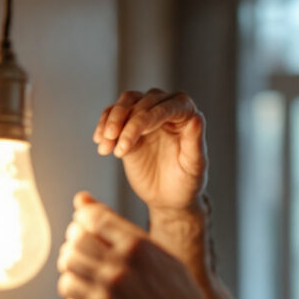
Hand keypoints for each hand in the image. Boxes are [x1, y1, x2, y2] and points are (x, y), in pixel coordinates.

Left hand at [57, 192, 252, 298]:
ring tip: (95, 289)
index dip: (85, 224)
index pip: (89, 219)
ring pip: (65, 279)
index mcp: (138, 248)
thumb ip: (119, 228)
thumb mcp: (162, 257)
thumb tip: (80, 200)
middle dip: (75, 251)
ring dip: (76, 282)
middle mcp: (118, 272)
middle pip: (72, 246)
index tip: (91, 234)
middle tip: (89, 262)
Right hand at [93, 89, 206, 211]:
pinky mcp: (127, 125)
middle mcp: (166, 108)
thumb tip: (197, 117)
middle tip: (120, 148)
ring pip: (125, 102)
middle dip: (127, 122)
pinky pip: (112, 115)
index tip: (139, 134)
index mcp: (186, 114)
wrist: (168, 197)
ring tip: (105, 146)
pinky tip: (100, 142)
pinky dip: (103, 126)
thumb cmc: (187, 182)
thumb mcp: (195, 166)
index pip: (167, 106)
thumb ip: (196, 142)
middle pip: (143, 101)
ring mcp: (146, 115)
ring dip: (112, 120)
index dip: (151, 116)